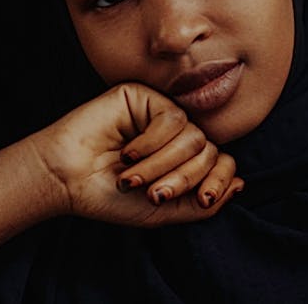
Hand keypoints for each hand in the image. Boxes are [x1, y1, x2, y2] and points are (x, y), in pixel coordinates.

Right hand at [28, 82, 243, 227]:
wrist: (67, 180)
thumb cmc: (109, 197)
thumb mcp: (164, 210)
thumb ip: (203, 202)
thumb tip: (240, 184)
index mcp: (181, 160)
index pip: (221, 163)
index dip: (219, 181)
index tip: (202, 200)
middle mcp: (175, 135)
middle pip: (208, 151)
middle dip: (184, 177)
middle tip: (153, 193)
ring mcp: (160, 114)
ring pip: (193, 136)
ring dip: (164, 163)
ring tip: (133, 177)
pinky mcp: (144, 96)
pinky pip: (172, 118)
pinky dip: (152, 142)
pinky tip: (128, 152)